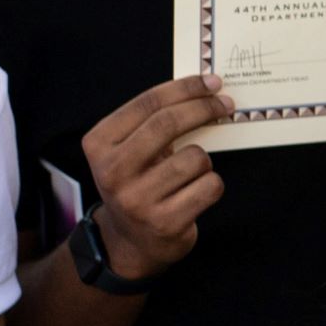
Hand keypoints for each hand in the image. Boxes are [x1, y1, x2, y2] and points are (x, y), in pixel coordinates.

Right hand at [79, 76, 236, 280]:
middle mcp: (112, 172)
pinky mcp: (165, 223)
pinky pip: (209, 186)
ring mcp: (137, 200)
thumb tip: (205, 88)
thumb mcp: (130, 150)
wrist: (130, 242)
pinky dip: (211, 185)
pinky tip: (195, 193)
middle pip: (167, 124)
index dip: (185, 88)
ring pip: (195, 158)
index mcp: (99, 145)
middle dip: (204, 108)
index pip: (147, 104)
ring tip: (190, 173)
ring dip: (204, 160)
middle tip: (226, 105)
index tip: (212, 82)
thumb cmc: (138, 182)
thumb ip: (154, 120)